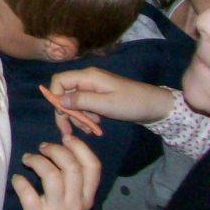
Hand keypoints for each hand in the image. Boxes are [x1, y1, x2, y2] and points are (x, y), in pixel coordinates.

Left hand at [9, 133, 101, 209]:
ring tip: (28, 159)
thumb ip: (71, 178)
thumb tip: (63, 142)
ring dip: (37, 161)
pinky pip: (28, 192)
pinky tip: (17, 180)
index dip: (80, 147)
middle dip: (55, 150)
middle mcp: (76, 205)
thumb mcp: (71, 201)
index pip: (94, 167)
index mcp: (87, 198)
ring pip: (52, 176)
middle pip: (72, 167)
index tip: (65, 137)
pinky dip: (19, 181)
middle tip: (42, 147)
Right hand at [46, 68, 175, 126]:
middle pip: (65, 93)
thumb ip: (80, 100)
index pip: (59, 80)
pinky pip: (85, 106)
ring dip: (78, 117)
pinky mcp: (99, 97)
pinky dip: (87, 117)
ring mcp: (93, 88)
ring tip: (90, 130)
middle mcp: (88, 80)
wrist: (156, 107)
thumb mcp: (105, 104)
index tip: (61, 114)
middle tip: (69, 132)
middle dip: (66, 113)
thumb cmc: (132, 103)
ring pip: (74, 102)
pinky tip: (95, 126)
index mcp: (88, 77)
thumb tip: (58, 100)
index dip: (54, 96)